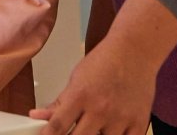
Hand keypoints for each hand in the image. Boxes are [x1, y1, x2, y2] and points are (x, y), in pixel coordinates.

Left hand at [29, 0, 176, 134]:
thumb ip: (59, 102)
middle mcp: (100, 109)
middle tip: (71, 132)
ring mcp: (120, 118)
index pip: (58, 126)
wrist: (134, 50)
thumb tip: (37, 116)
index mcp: (80, 95)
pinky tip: (111, 132)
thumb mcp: (76, 78)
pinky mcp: (139, 122)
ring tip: (93, 129)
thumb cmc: (104, 61)